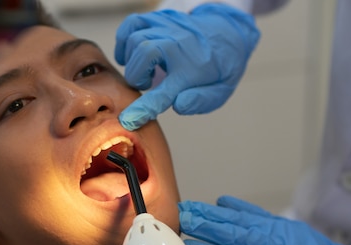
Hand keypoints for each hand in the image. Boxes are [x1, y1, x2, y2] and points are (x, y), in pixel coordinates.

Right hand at [115, 3, 259, 129]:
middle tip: (146, 84)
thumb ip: (200, 101)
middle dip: (136, 76)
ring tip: (145, 70)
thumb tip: (178, 105)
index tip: (129, 120)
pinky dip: (124, 40)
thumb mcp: (219, 91)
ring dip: (132, 61)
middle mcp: (178, 44)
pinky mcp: (157, 18)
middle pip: (144, 53)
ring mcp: (167, 28)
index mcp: (193, 69)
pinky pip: (131, 23)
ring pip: (135, 39)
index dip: (144, 108)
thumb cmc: (217, 68)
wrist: (226, 33)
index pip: (164, 92)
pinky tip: (132, 54)